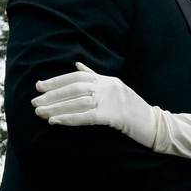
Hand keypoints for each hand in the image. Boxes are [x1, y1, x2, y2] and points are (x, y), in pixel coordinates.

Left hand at [33, 64, 158, 148]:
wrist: (156, 125)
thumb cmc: (134, 111)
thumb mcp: (116, 89)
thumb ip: (96, 77)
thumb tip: (77, 65)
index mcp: (107, 79)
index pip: (76, 76)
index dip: (56, 81)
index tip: (39, 86)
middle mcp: (108, 86)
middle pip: (73, 88)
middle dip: (51, 95)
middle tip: (34, 101)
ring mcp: (112, 100)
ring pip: (77, 102)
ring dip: (55, 108)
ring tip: (40, 113)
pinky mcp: (114, 116)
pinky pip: (87, 117)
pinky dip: (69, 118)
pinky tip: (55, 121)